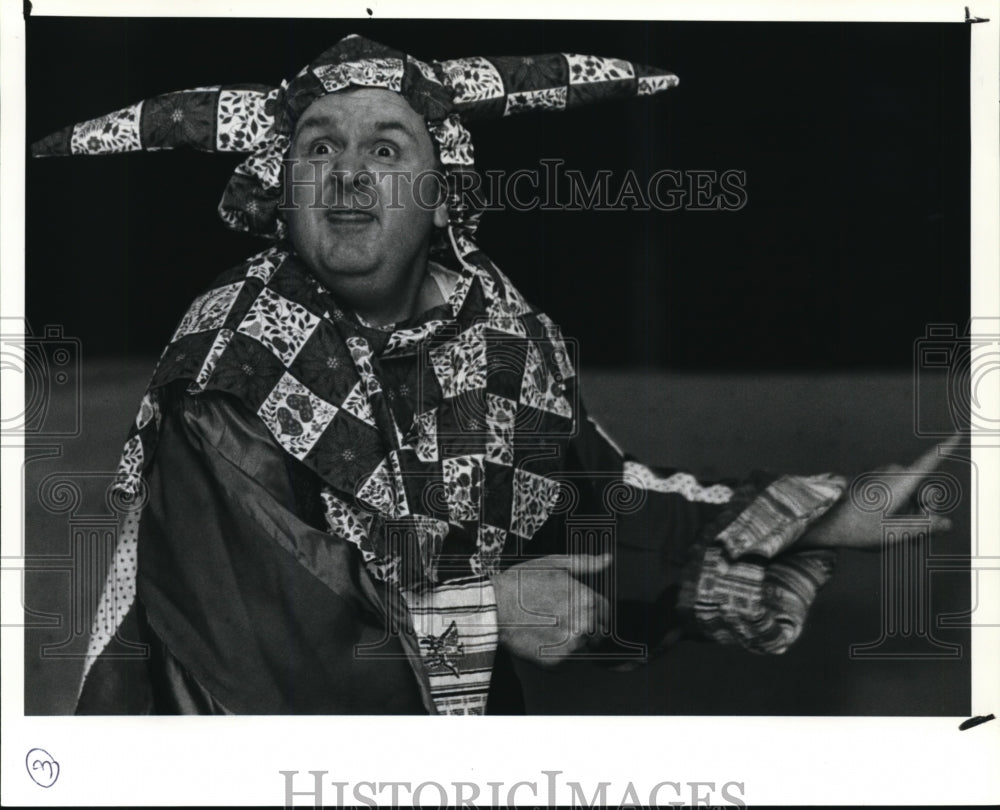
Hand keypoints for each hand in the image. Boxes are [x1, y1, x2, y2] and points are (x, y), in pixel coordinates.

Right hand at [490, 553, 610, 667]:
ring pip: (584, 649)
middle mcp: (584, 625)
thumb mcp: (554, 564)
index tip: (575, 609)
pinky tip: (542, 639)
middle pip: (598, 633)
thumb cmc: (521, 582)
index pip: (605, 612)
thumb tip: (607, 559)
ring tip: (549, 628)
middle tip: (559, 619)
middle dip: (585, 627)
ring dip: (573, 642)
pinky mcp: (557, 662)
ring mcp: (571, 646)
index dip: (592, 610)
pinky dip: (558, 654)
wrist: (492, 607)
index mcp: (587, 600)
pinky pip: (568, 661)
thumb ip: (585, 563)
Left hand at [799, 437, 958, 550]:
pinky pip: (894, 493)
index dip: (947, 449)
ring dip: (908, 512)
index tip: (960, 433)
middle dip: (925, 509)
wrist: (820, 520)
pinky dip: (896, 508)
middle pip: (924, 489)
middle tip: (913, 534)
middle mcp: (893, 473)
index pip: (930, 462)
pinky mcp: (872, 481)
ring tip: (891, 532)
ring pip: (909, 493)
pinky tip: (883, 525)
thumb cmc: (856, 528)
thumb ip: (925, 528)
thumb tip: (946, 523)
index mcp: (902, 482)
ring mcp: (881, 476)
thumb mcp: (895, 534)